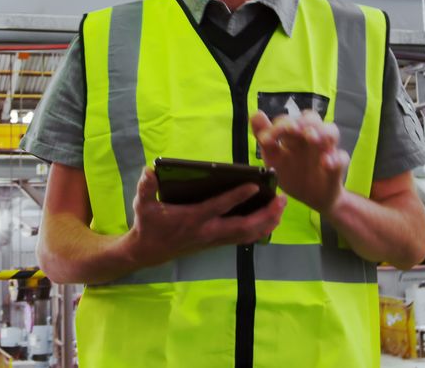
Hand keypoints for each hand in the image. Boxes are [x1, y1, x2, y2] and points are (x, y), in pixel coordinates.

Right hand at [124, 167, 286, 268]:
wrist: (148, 252)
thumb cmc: (148, 224)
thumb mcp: (142, 205)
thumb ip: (146, 188)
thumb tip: (150, 171)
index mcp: (193, 219)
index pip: (219, 207)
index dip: (237, 196)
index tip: (255, 185)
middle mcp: (208, 231)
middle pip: (243, 226)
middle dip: (265, 215)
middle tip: (281, 199)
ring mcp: (215, 240)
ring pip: (247, 235)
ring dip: (267, 222)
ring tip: (281, 207)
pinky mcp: (217, 243)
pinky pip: (244, 238)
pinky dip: (260, 229)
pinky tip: (271, 219)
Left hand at [251, 109, 350, 214]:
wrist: (312, 198)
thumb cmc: (292, 174)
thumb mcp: (274, 159)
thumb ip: (264, 137)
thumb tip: (256, 114)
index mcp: (294, 135)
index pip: (288, 120)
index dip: (278, 125)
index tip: (265, 138)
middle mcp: (311, 137)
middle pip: (312, 118)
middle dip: (302, 121)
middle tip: (292, 129)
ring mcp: (326, 149)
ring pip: (331, 130)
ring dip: (322, 132)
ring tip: (311, 138)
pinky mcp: (338, 164)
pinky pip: (341, 157)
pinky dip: (335, 158)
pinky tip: (326, 163)